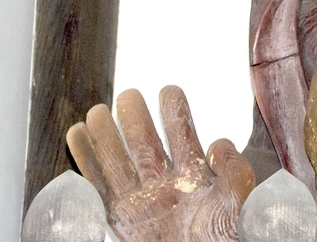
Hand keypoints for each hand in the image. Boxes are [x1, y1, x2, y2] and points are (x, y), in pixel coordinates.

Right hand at [67, 86, 255, 241]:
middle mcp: (165, 184)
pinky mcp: (120, 217)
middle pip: (145, 143)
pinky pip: (99, 186)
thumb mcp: (238, 197)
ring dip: (106, 135)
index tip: (168, 90)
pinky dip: (86, 161)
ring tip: (97, 111)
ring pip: (119, 160)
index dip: (175, 111)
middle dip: (135, 118)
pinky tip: (77, 136)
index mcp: (195, 175)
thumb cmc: (226, 235)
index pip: (182, 134)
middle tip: (127, 94)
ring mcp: (142, 200)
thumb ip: (234, 167)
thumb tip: (218, 143)